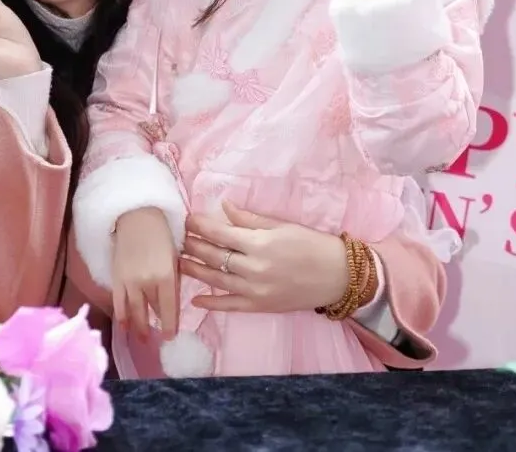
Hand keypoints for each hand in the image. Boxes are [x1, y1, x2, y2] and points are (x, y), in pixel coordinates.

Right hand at [111, 207, 178, 341]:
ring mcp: (129, 281)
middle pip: (151, 312)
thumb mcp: (174, 258)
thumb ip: (172, 281)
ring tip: (141, 339)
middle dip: (153, 328)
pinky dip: (122, 316)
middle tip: (155, 341)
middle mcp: (147, 282)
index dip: (169, 326)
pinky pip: (118, 302)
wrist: (137, 216)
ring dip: (138, 327)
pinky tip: (124, 327)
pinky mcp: (116, 277)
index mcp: (166, 276)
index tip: (170, 337)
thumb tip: (168, 305)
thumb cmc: (162, 233)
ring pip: (134, 311)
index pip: (168, 309)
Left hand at [181, 201, 348, 313]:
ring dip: (195, 270)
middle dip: (194, 245)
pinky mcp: (260, 307)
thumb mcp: (281, 225)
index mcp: (259, 243)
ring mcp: (255, 291)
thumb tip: (224, 207)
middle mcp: (254, 268)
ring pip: (216, 280)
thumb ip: (250, 219)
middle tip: (178, 238)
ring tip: (179, 262)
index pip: (220, 233)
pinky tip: (196, 299)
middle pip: (214, 256)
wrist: (336, 276)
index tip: (188, 219)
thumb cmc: (311, 244)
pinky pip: (230, 307)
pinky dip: (212, 304)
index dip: (200, 225)